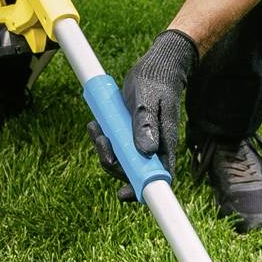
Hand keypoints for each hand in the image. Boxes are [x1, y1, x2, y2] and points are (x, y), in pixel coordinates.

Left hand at [93, 28, 199, 193]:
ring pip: (120, 160)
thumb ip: (146, 123)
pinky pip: (115, 146)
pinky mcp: (130, 135)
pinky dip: (103, 139)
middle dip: (112, 162)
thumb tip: (145, 151)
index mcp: (166, 144)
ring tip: (95, 128)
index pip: (158, 177)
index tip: (122, 193)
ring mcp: (142, 143)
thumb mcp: (149, 99)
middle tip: (102, 140)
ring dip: (104, 150)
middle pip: (132, 172)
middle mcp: (154, 148)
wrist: (156, 67)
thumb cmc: (156, 81)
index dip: (140, 190)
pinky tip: (96, 125)